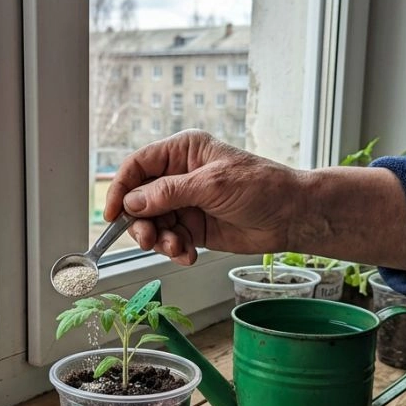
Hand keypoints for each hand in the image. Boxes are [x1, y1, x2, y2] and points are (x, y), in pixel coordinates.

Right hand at [103, 130, 307, 264]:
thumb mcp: (211, 185)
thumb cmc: (261, 187)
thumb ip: (169, 193)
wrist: (292, 216)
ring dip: (159, 240)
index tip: (112, 213)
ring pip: (153, 223)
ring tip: (176, 248)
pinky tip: (188, 254)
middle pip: (140, 199)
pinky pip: (170, 239)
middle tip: (148, 239)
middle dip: (141, 222)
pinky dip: (174, 250)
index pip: (138, 165)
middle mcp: (180, 176)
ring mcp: (186, 203)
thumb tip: (132, 202)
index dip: (121, 188)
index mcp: (184, 151)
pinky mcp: (194, 227)